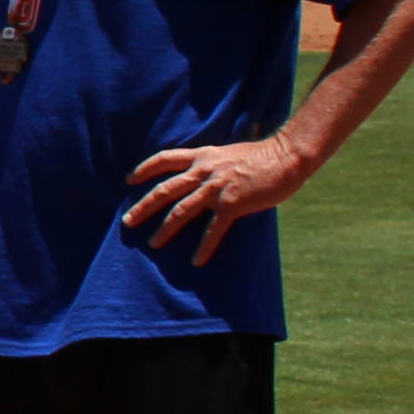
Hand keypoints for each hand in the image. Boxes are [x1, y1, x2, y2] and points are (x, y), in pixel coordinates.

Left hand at [119, 135, 313, 267]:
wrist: (286, 155)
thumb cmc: (263, 155)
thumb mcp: (229, 152)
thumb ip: (213, 163)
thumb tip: (204, 172)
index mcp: (202, 156)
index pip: (164, 159)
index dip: (145, 169)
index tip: (129, 180)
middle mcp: (204, 171)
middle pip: (164, 190)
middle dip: (143, 207)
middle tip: (127, 222)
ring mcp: (216, 188)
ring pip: (181, 211)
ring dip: (164, 229)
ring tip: (152, 244)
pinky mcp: (232, 204)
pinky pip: (213, 229)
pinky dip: (204, 247)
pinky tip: (196, 261)